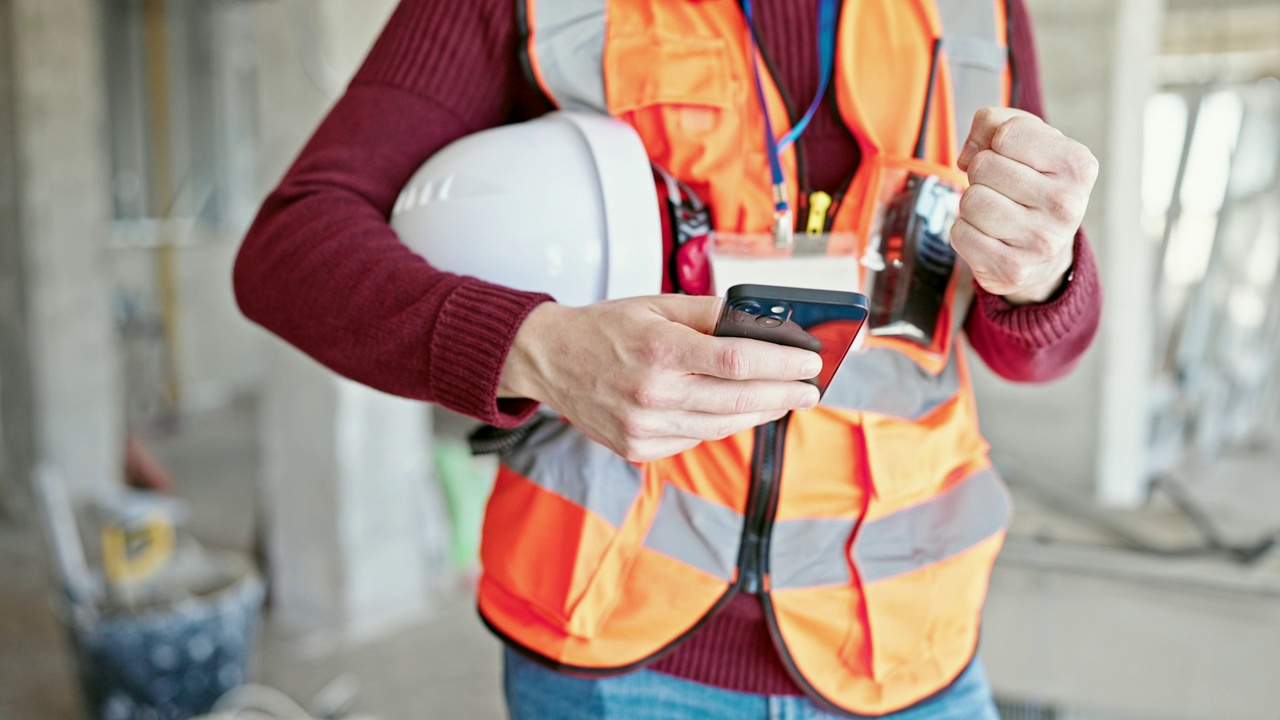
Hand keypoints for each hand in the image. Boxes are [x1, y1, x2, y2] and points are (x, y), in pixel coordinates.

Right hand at [499, 296, 821, 461]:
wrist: (550, 360)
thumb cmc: (606, 328)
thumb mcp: (656, 303)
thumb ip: (709, 313)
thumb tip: (760, 322)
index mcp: (660, 349)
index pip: (737, 360)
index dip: (782, 364)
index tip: (810, 361)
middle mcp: (652, 392)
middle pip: (738, 399)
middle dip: (784, 394)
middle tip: (812, 389)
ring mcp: (644, 426)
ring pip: (722, 425)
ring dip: (760, 413)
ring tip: (783, 400)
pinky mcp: (638, 447)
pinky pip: (694, 437)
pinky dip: (720, 423)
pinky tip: (733, 409)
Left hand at [954, 108, 1097, 304]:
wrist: (1045, 254)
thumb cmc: (1032, 183)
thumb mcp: (1027, 141)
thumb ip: (994, 122)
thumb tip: (968, 155)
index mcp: (1078, 164)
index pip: (1006, 133)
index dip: (995, 143)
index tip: (1012, 159)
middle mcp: (1067, 204)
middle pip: (983, 167)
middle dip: (981, 175)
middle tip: (1002, 190)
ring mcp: (1042, 240)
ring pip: (971, 200)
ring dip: (972, 203)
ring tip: (996, 212)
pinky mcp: (1014, 268)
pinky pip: (960, 233)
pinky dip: (964, 231)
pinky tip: (988, 236)